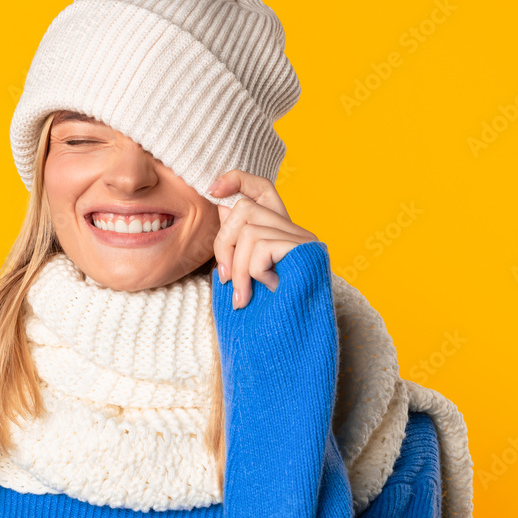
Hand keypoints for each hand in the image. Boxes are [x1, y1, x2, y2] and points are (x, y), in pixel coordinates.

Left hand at [208, 170, 318, 309]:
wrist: (296, 338)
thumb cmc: (269, 311)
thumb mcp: (245, 272)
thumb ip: (236, 243)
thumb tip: (223, 208)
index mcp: (279, 230)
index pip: (261, 187)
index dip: (237, 179)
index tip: (212, 190)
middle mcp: (294, 228)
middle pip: (244, 208)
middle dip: (223, 243)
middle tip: (225, 279)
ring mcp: (302, 237)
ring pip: (248, 230)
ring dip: (238, 268)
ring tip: (242, 297)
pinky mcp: (305, 249)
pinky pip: (262, 247)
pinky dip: (255, 272)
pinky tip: (268, 289)